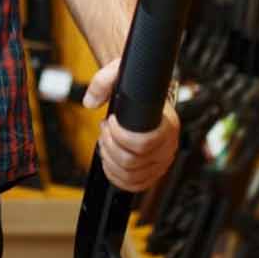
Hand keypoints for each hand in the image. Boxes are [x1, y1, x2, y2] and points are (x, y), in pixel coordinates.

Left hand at [83, 56, 179, 192]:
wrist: (144, 93)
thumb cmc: (135, 85)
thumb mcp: (119, 72)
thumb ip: (103, 81)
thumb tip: (90, 102)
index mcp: (168, 124)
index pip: (145, 143)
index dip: (120, 136)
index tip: (109, 121)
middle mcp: (168, 146)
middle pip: (133, 162)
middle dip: (110, 146)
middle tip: (104, 129)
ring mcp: (161, 162)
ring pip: (131, 175)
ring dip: (110, 160)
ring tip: (105, 142)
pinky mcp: (152, 172)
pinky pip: (134, 185)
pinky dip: (116, 176)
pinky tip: (109, 160)